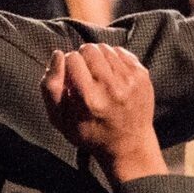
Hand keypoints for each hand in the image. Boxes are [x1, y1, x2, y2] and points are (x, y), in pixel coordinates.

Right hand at [42, 43, 163, 180]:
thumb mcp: (60, 120)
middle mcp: (112, 87)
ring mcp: (130, 80)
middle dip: (83, 59)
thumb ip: (50, 87)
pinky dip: (113, 59)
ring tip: (98, 76)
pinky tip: (112, 76)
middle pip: (89, 49)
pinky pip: (120, 51)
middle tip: (85, 76)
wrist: (129, 144)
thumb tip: (58, 55)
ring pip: (105, 48)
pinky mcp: (142, 75)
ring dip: (98, 58)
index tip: (71, 79)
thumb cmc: (90, 133)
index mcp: (89, 99)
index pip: (72, 58)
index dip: (68, 66)